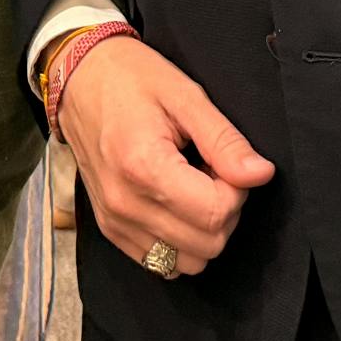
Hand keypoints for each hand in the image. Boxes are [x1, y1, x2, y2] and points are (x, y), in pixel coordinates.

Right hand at [56, 36, 273, 277]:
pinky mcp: (111, 230)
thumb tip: (260, 174)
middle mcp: (125, 204)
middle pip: (206, 244)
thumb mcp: (186, 96)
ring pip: (187, 261)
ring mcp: (115, 222)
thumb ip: (224, 140)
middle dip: (224, 211)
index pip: (216, 214)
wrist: (80, 80)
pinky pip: (161, 262)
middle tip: (212, 172)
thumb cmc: (131, 79)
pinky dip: (180, 240)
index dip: (237, 190)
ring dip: (203, 230)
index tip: (226, 163)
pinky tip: (175, 202)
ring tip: (194, 187)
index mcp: (143, 167)